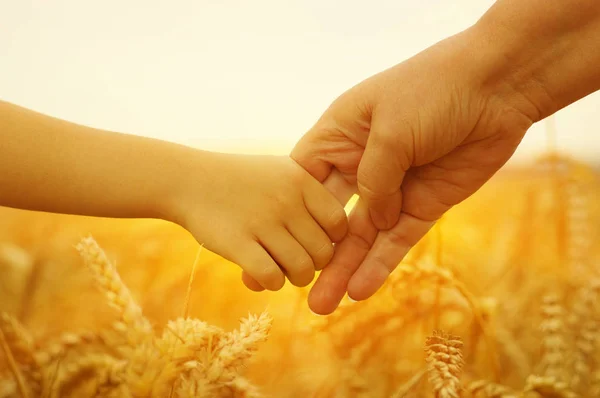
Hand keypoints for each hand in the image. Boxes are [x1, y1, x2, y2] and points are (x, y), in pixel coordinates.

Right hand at [173, 153, 347, 289]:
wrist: (189, 180)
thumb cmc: (240, 181)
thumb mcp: (281, 172)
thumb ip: (311, 197)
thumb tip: (339, 236)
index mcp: (301, 180)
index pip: (339, 224)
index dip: (331, 241)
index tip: (314, 242)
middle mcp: (286, 200)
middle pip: (323, 252)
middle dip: (313, 265)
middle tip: (297, 261)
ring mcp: (262, 222)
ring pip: (302, 270)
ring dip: (294, 278)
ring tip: (281, 270)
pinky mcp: (238, 244)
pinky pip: (272, 278)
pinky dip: (272, 282)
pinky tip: (261, 274)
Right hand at [292, 26, 538, 313]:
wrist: (496, 86)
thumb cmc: (432, 90)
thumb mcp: (389, 130)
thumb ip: (373, 181)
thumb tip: (371, 224)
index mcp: (340, 135)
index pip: (302, 179)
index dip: (283, 213)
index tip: (264, 245)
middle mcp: (361, 164)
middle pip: (327, 216)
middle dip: (311, 250)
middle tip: (290, 287)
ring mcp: (393, 188)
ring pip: (361, 236)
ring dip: (342, 269)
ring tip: (320, 306)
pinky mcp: (424, 205)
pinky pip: (397, 240)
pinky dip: (379, 264)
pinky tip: (359, 291)